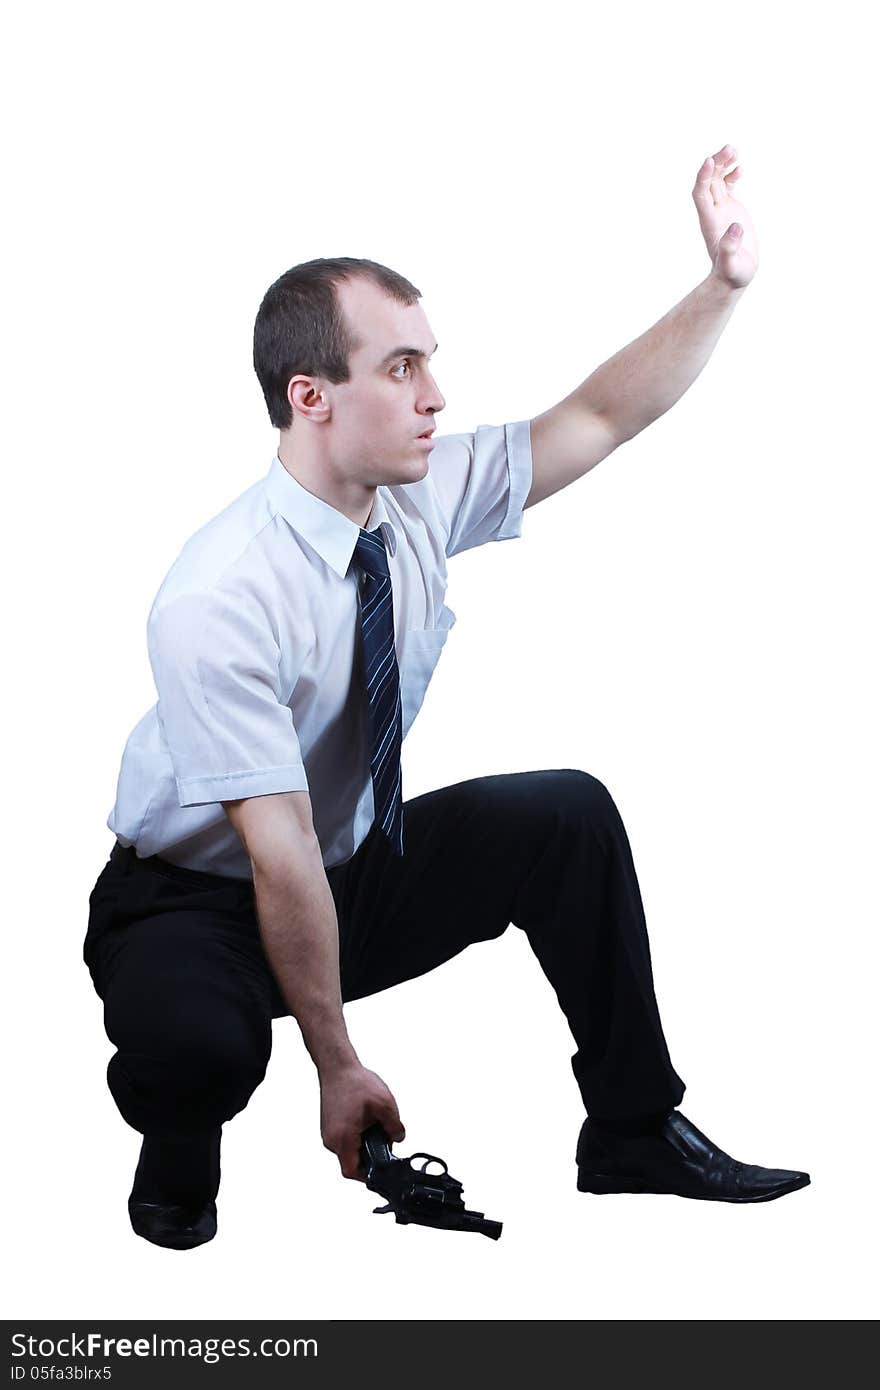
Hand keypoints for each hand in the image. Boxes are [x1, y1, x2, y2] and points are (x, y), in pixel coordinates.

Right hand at [319, 1061, 405, 1181]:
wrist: (337, 1066)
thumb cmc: (355, 1082)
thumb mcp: (384, 1104)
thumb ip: (395, 1126)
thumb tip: (399, 1139)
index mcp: (342, 1139)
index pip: (352, 1172)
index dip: (368, 1175)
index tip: (382, 1171)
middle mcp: (331, 1139)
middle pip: (351, 1161)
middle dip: (369, 1155)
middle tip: (383, 1142)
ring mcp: (328, 1133)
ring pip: (348, 1149)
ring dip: (363, 1144)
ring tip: (374, 1126)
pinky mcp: (329, 1125)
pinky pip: (344, 1139)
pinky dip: (356, 1135)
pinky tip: (365, 1120)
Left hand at [692, 144, 758, 289]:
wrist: (734, 277)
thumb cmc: (733, 274)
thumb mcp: (732, 265)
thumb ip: (730, 248)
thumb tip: (736, 228)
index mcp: (710, 222)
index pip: (700, 195)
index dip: (703, 178)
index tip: (710, 161)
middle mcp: (713, 213)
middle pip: (708, 182)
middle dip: (715, 164)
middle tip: (730, 148)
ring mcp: (721, 210)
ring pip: (716, 180)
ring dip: (722, 164)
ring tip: (733, 149)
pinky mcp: (730, 209)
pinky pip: (726, 187)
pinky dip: (730, 175)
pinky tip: (739, 167)